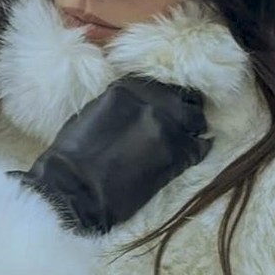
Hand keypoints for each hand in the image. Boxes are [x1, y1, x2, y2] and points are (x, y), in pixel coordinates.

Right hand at [9, 76, 211, 233]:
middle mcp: (151, 103)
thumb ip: (120, 105)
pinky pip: (201, 147)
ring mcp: (167, 129)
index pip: (158, 84)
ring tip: (190, 135)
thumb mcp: (92, 114)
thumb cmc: (72, 156)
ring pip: (196, 119)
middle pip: (182, 97)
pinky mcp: (176, 157)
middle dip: (184, 107)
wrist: (74, 190)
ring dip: (194, 126)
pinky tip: (198, 149)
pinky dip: (202, 147)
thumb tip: (136, 106)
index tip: (166, 104)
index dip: (165, 95)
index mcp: (126, 90)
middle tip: (183, 120)